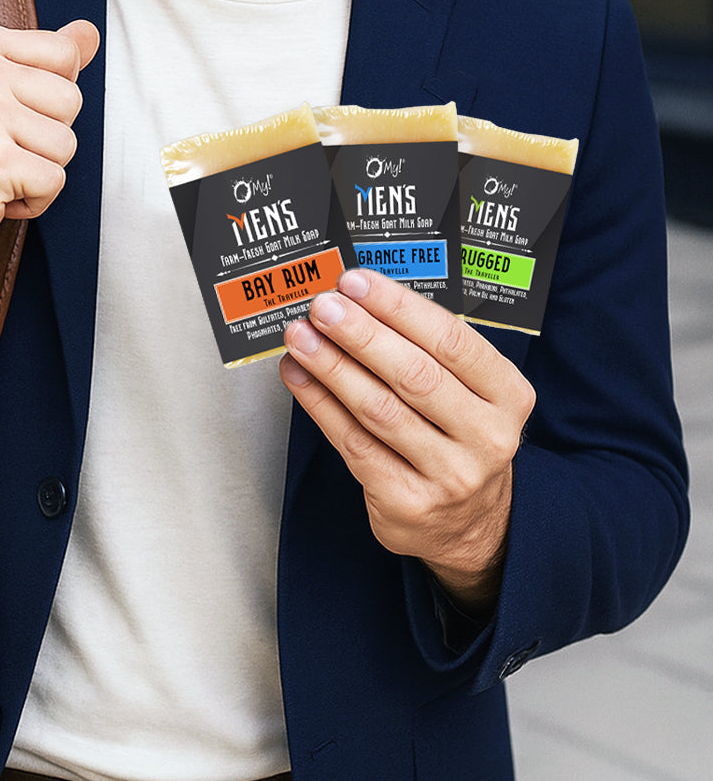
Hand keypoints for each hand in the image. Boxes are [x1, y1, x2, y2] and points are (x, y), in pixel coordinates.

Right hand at [0, 19, 98, 346]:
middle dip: (45, 136)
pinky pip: (55, 182)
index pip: (65, 54)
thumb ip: (42, 58)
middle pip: (72, 100)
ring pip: (67, 144)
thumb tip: (89, 32)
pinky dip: (33, 201)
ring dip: (38, 170)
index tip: (3, 113)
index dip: (47, 96)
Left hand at [281, 268, 534, 613]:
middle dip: (360, 335)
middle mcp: (486, 437)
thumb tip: (358, 299)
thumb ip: (428, 348)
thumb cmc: (458, 435)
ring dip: (332, 367)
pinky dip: (320, 404)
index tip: (356, 282)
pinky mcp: (407, 503)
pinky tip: (300, 377)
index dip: (399, 308)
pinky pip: (354, 444)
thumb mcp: (470, 391)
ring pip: (379, 410)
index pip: (451, 340)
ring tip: (300, 337)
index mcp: (508, 395)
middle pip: (414, 375)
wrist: (471, 525)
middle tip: (322, 307)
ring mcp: (449, 475)